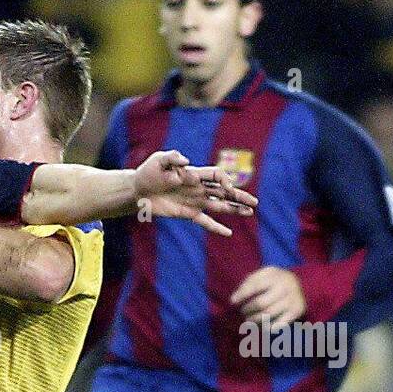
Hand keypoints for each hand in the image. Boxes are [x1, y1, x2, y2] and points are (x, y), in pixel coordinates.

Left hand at [134, 149, 256, 236]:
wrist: (137, 190)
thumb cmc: (149, 172)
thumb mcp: (159, 160)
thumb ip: (173, 158)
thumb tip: (186, 162)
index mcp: (194, 174)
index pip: (216, 176)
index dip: (224, 181)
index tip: (226, 188)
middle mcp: (198, 188)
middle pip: (224, 192)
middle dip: (239, 197)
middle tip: (254, 203)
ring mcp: (194, 201)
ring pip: (219, 206)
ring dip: (234, 210)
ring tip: (250, 213)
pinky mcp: (187, 213)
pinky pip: (204, 221)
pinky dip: (216, 227)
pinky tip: (228, 233)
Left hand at [230, 266, 306, 328]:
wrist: (302, 284)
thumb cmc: (274, 281)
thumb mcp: (262, 275)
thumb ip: (248, 283)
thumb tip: (233, 299)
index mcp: (275, 275)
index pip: (255, 286)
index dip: (241, 295)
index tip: (232, 302)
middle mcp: (285, 287)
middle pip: (260, 303)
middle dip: (247, 310)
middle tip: (242, 312)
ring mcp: (292, 299)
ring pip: (268, 315)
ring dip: (254, 320)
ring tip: (249, 320)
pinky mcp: (297, 311)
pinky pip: (278, 324)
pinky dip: (266, 327)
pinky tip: (261, 326)